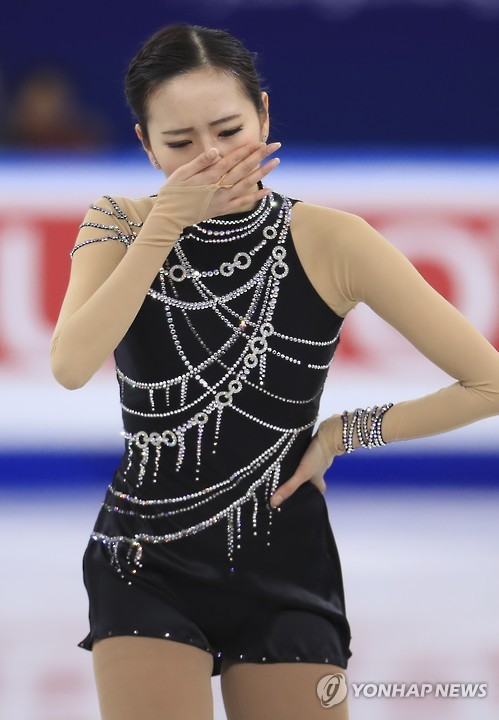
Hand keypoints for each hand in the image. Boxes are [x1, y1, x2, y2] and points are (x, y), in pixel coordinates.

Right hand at [162, 141, 280, 219]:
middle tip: (274, 146)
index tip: (259, 142)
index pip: (232, 159)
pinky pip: (243, 202)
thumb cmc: (172, 192)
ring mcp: (223, 199)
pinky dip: (256, 197)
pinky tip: (269, 190)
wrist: (170, 217)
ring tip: (276, 162)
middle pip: (244, 169)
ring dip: (263, 172)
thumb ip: (200, 162)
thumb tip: (216, 151)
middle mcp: (220, 187)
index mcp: (209, 176)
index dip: (247, 150)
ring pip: (247, 184)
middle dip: (260, 156)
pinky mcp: (223, 209)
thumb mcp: (181, 173)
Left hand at [269, 433, 331, 508]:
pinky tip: (284, 460)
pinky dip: (294, 460)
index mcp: (318, 482)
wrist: (326, 434)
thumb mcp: (302, 474)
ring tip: (279, 475)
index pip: (315, 494)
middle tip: (283, 488)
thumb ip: (289, 487)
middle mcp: (317, 472)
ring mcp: (314, 461)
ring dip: (294, 472)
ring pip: (303, 470)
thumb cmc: (316, 457)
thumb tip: (273, 503)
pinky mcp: (310, 450)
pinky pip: (301, 458)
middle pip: (308, 482)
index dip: (309, 497)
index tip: (296, 501)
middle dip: (298, 484)